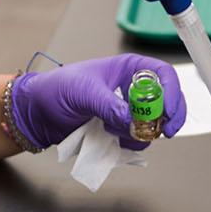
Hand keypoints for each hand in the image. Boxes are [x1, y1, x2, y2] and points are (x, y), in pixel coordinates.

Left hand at [10, 54, 186, 149]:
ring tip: (114, 131)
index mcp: (128, 69)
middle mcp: (132, 88)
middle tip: (164, 132)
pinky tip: (110, 138)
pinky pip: (137, 139)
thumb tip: (132, 120)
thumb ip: (110, 104)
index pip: (163, 75)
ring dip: (141, 132)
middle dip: (167, 117)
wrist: (38, 112)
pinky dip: (129, 142)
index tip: (169, 113)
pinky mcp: (119, 128)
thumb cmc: (57, 89)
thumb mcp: (84, 92)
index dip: (172, 93)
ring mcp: (127, 110)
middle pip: (166, 101)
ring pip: (153, 125)